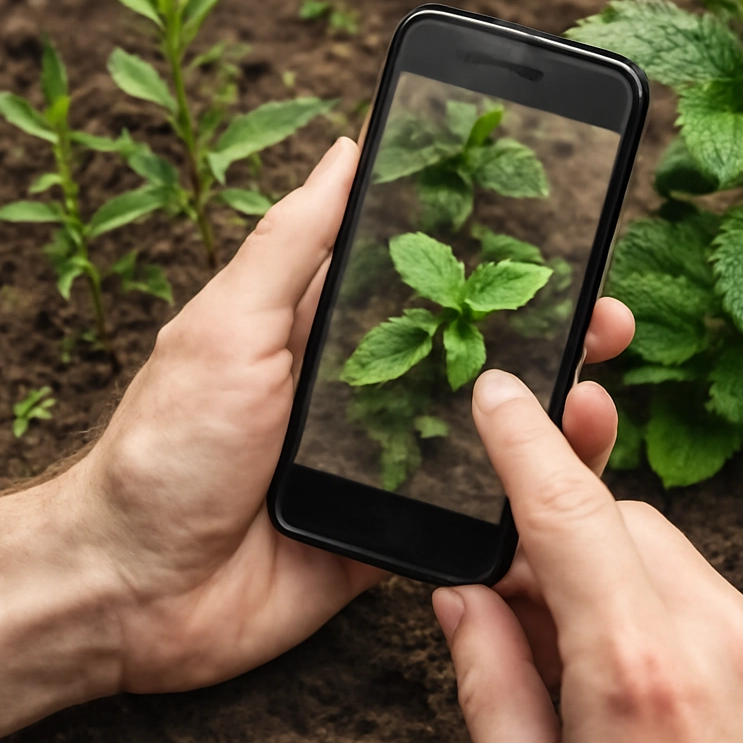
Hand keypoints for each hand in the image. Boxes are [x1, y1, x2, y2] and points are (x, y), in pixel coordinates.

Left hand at [78, 137, 634, 693]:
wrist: (134, 592)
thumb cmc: (167, 448)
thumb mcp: (227, 327)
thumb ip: (291, 245)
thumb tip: (345, 150)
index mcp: (331, 333)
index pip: (430, 283)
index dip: (494, 261)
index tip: (560, 240)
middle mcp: (366, 392)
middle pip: (475, 355)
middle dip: (547, 335)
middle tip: (608, 321)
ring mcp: (385, 464)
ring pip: (486, 431)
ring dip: (547, 414)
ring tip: (598, 399)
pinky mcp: (394, 532)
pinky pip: (467, 511)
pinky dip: (516, 497)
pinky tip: (562, 482)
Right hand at [433, 371, 742, 742]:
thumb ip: (487, 680)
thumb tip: (462, 597)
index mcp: (634, 671)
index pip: (565, 514)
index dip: (523, 444)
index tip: (499, 396)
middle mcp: (722, 644)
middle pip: (627, 525)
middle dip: (570, 544)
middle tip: (532, 610)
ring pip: (678, 562)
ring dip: (627, 587)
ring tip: (606, 675)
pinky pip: (730, 613)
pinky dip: (684, 627)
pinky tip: (671, 704)